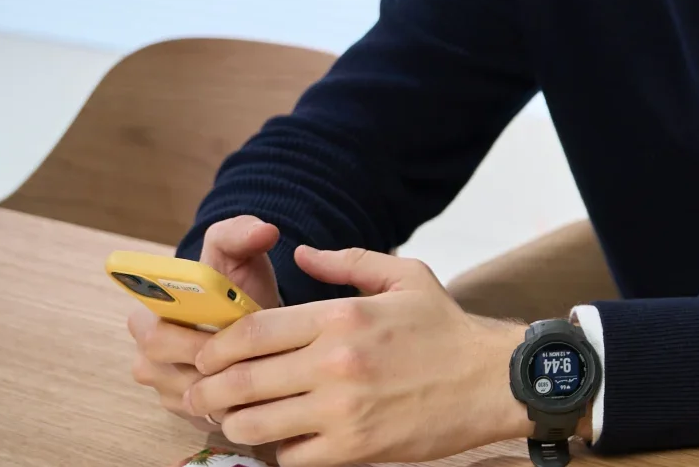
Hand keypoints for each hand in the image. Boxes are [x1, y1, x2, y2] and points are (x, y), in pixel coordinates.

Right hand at [126, 216, 285, 427]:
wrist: (251, 316)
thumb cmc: (237, 283)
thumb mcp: (238, 253)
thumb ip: (241, 234)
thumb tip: (263, 231)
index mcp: (149, 312)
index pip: (149, 330)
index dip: (184, 333)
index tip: (222, 326)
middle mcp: (147, 353)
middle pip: (164, 367)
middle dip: (207, 358)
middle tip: (248, 348)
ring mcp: (164, 385)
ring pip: (186, 394)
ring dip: (222, 382)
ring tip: (257, 363)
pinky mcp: (186, 411)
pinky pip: (204, 415)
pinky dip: (232, 402)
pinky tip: (257, 386)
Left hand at [183, 246, 530, 466]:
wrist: (495, 380)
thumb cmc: (448, 329)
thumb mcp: (406, 278)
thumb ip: (349, 262)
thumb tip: (301, 252)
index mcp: (341, 317)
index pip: (250, 333)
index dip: (216, 349)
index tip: (209, 358)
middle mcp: (335, 363)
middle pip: (239, 382)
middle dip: (209, 391)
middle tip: (202, 395)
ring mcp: (342, 410)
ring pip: (255, 425)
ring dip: (238, 424)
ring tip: (240, 420)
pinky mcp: (355, 449)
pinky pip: (291, 458)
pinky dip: (283, 452)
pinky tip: (290, 441)